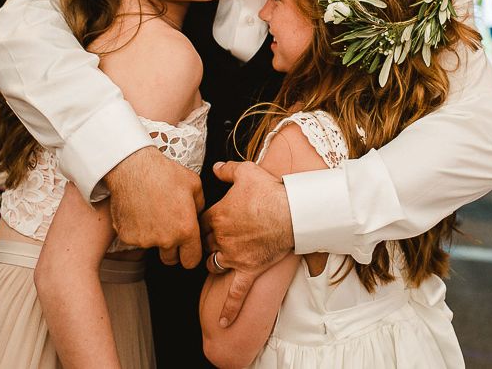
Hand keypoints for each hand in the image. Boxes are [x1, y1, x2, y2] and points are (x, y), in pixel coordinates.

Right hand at [104, 146, 203, 268]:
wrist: (133, 168)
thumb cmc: (164, 173)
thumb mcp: (194, 184)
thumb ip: (200, 206)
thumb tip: (197, 215)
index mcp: (185, 230)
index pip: (192, 261)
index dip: (191, 254)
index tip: (187, 248)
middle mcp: (166, 240)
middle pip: (170, 259)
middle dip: (171, 248)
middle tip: (168, 226)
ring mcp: (144, 240)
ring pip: (151, 246)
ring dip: (153, 236)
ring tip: (151, 211)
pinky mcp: (127, 236)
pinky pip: (134, 238)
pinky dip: (136, 229)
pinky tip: (138, 210)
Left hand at [200, 161, 293, 325]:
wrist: (292, 212)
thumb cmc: (270, 190)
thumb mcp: (246, 171)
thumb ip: (226, 169)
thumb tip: (214, 167)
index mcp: (217, 216)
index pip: (199, 222)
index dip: (201, 221)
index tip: (205, 220)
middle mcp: (221, 238)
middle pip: (204, 243)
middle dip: (205, 241)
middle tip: (211, 238)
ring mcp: (234, 256)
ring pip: (213, 264)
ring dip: (212, 262)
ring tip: (215, 262)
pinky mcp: (249, 270)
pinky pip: (236, 293)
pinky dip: (229, 308)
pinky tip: (223, 323)